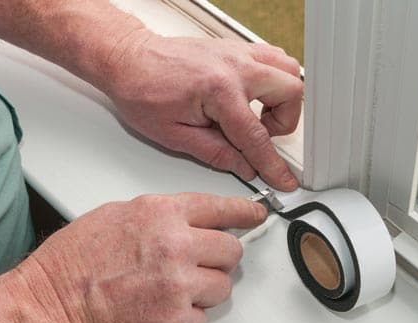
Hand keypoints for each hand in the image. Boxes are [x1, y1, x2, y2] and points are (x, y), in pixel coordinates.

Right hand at [14, 193, 265, 322]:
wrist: (51, 304)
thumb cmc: (74, 261)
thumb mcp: (117, 215)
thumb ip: (161, 217)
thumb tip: (191, 223)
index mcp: (162, 214)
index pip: (221, 208)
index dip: (245, 213)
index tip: (257, 216)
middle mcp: (176, 245)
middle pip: (232, 252)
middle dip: (220, 261)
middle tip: (199, 267)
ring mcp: (178, 284)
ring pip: (223, 288)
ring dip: (204, 292)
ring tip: (170, 293)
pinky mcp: (175, 320)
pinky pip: (202, 320)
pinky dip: (186, 321)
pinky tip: (160, 312)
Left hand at [104, 31, 301, 190]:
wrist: (127, 60)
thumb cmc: (141, 90)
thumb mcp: (175, 135)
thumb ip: (216, 153)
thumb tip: (244, 166)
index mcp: (219, 90)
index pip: (257, 136)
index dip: (273, 165)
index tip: (282, 179)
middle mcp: (234, 66)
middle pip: (290, 93)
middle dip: (283, 122)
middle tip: (263, 136)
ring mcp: (238, 52)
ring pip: (288, 70)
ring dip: (282, 98)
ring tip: (260, 115)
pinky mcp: (236, 48)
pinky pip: (273, 59)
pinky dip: (273, 79)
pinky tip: (255, 96)